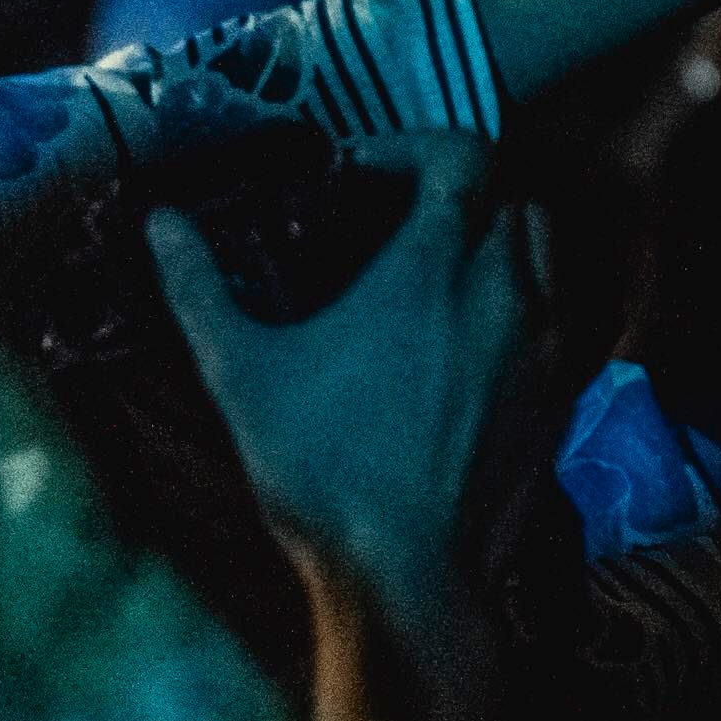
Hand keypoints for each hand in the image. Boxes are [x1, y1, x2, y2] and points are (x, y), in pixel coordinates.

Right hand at [146, 131, 519, 720]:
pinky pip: (557, 315)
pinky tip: (465, 344)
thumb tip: (159, 218)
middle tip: (396, 220)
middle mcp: (505, 289)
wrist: (411, 573)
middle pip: (509, 194)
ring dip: (495, 241)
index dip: (414, 148)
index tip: (361, 176)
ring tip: (433, 277)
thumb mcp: (241, 370)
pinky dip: (520, 302)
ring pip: (542, 251)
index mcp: (435, 265)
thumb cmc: (320, 467)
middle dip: (457, 189)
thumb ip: (199, 284)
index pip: (463, 153)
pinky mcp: (562, 394)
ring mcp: (546, 343)